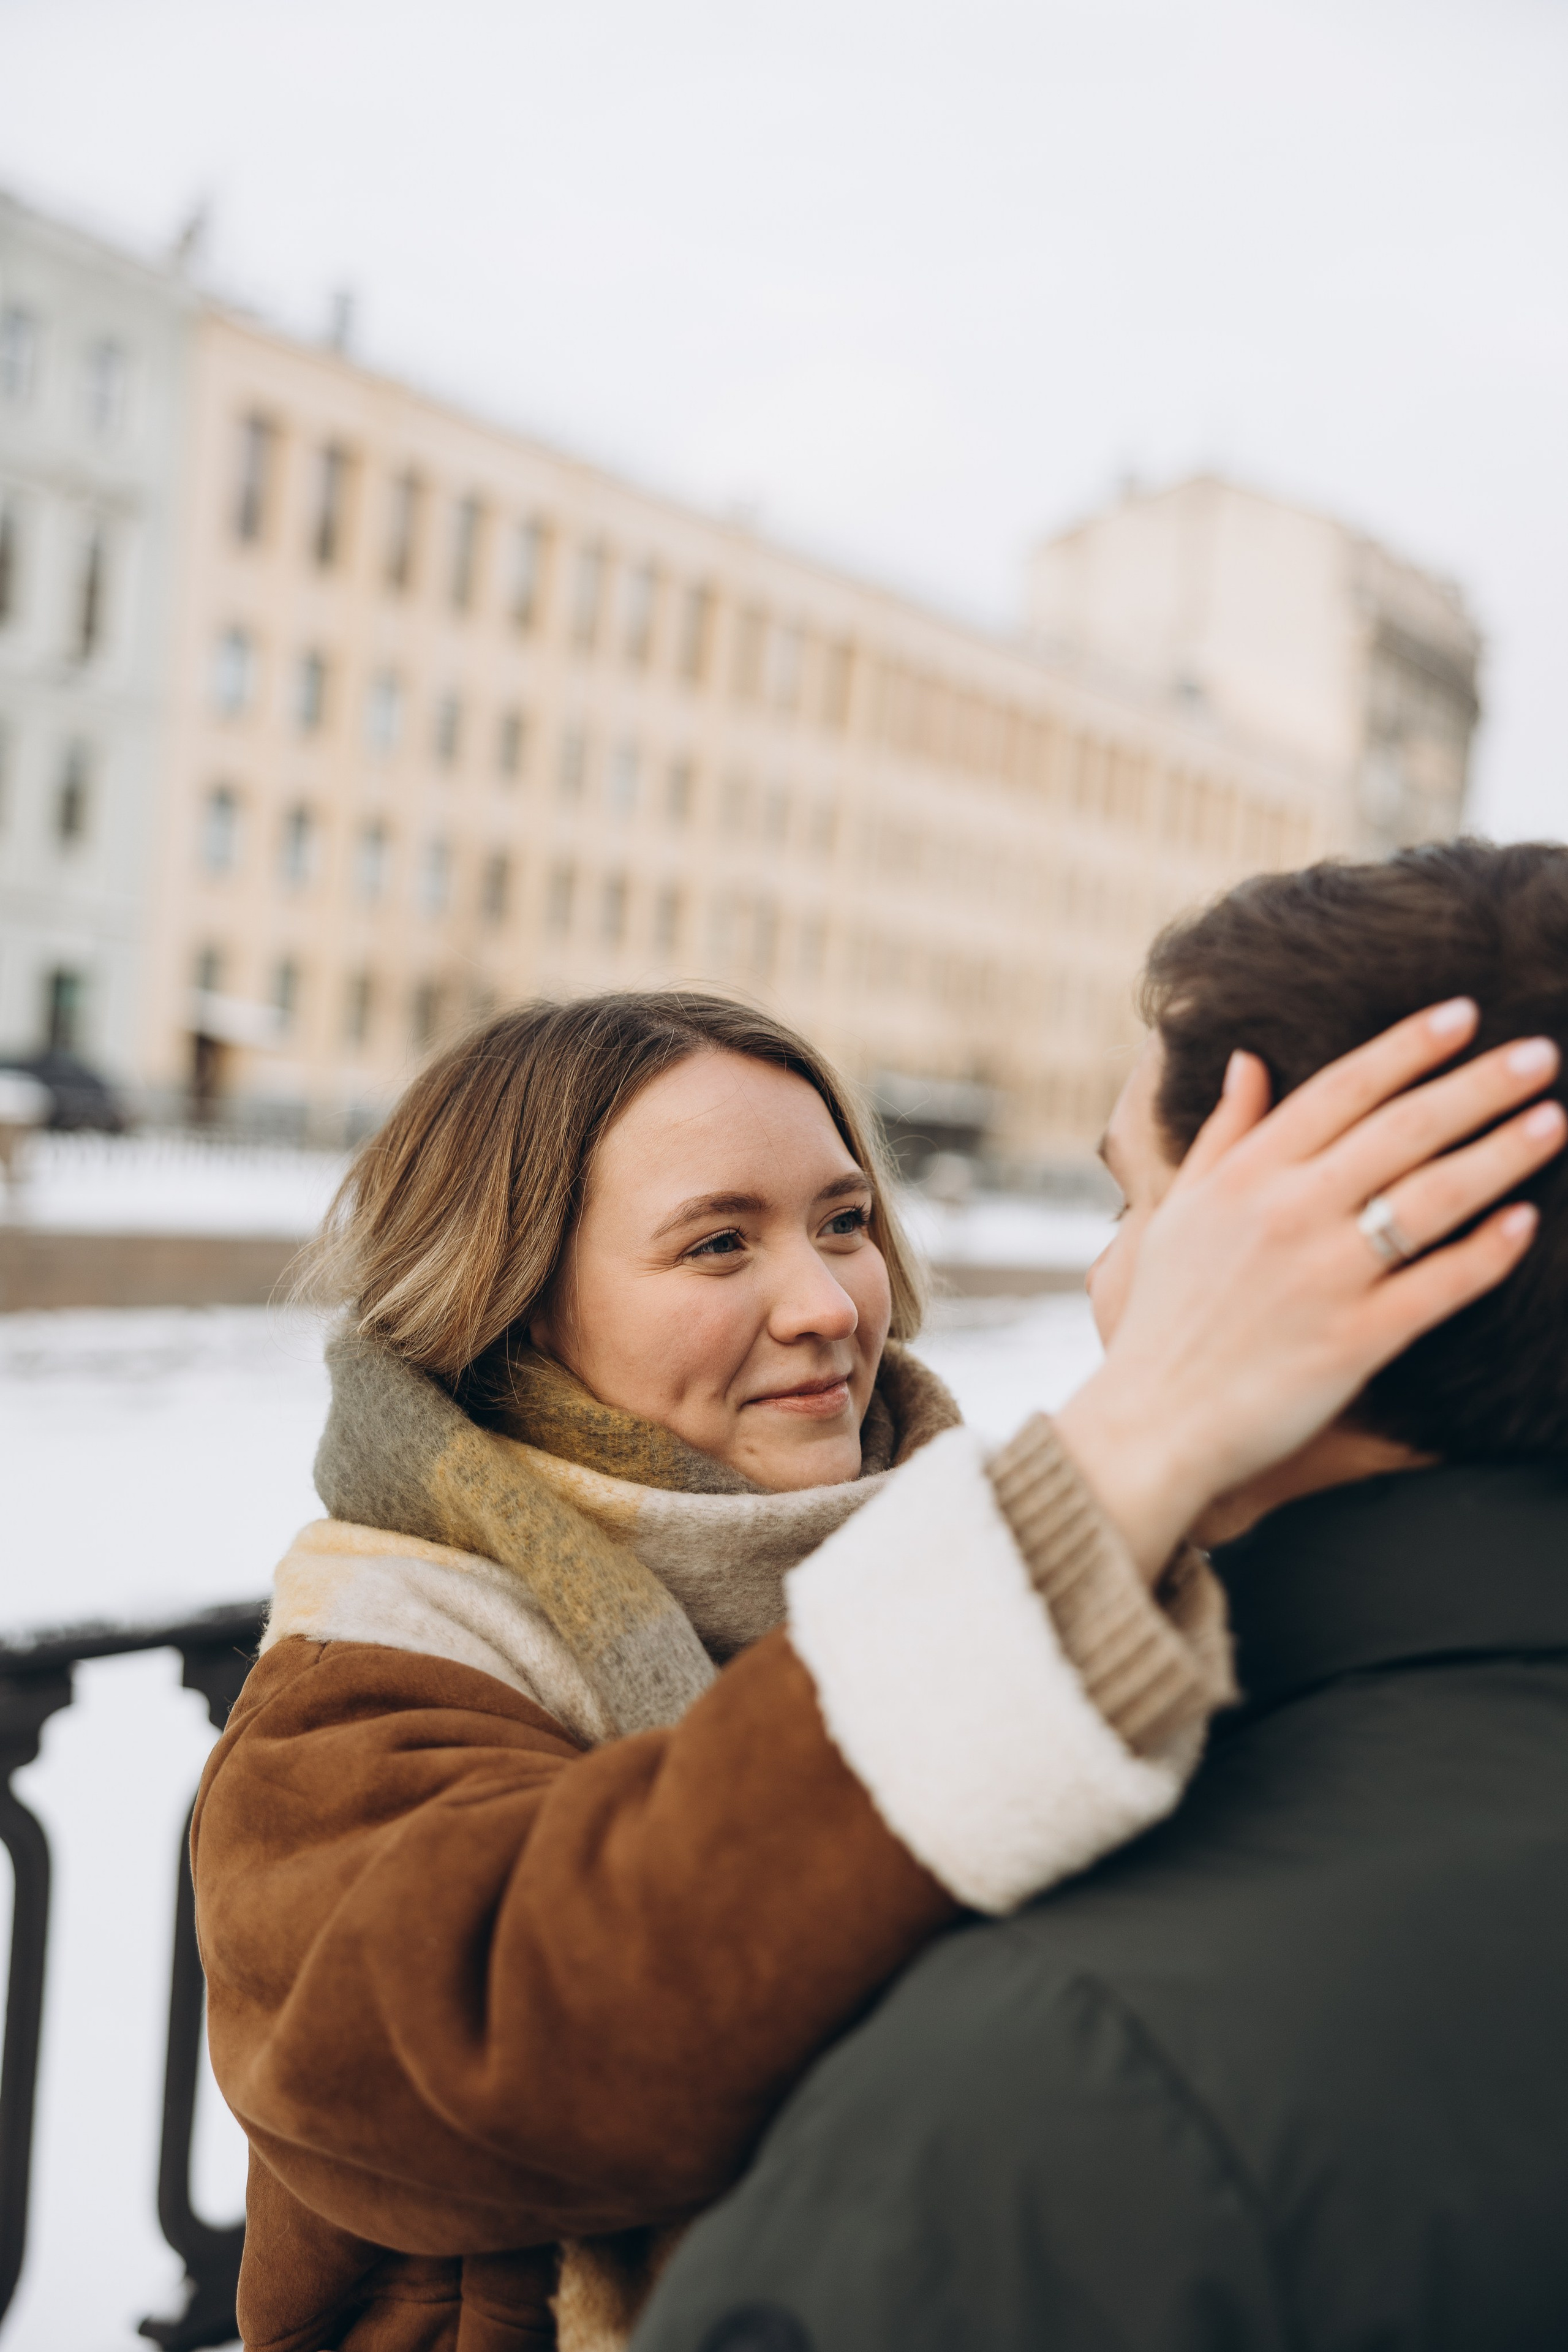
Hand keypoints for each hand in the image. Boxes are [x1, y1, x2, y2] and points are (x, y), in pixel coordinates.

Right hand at [1054, 1000, 1564, 1576]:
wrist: (1152, 1422)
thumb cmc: (1166, 1317)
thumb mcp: (1178, 1210)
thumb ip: (1224, 1133)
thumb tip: (1250, 1060)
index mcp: (1245, 1175)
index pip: (1342, 1089)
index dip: (1408, 1047)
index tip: (1463, 1014)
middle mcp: (1287, 1213)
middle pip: (1402, 1129)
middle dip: (1479, 1084)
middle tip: (1540, 1054)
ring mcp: (1323, 1276)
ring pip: (1431, 1197)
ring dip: (1500, 1153)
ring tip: (1552, 1119)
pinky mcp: (1353, 1340)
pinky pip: (1436, 1285)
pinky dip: (1485, 1253)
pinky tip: (1525, 1223)